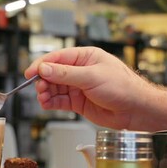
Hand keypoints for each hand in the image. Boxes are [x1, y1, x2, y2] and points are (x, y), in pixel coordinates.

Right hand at [25, 47, 157, 129]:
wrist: (136, 110)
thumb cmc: (122, 88)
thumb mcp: (92, 77)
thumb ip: (66, 74)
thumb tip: (45, 69)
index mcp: (85, 57)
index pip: (58, 58)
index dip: (42, 64)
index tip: (30, 72)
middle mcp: (80, 71)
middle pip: (53, 73)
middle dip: (43, 81)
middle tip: (39, 88)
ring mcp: (79, 87)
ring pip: (55, 88)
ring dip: (46, 93)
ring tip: (43, 98)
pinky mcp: (78, 102)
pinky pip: (60, 101)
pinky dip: (51, 102)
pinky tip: (47, 104)